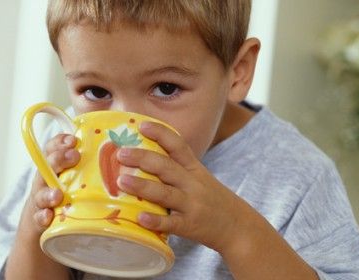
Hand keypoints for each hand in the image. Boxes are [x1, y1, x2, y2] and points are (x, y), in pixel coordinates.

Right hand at [6, 133, 78, 278]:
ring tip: (58, 195)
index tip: (73, 140)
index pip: (52, 149)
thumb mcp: (75, 178)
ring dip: (49, 193)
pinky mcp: (39, 220)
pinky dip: (42, 217)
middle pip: (47, 166)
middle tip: (74, 156)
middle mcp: (45, 181)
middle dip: (59, 159)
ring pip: (41, 193)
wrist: (43, 225)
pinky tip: (48, 216)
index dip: (60, 142)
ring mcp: (41, 200)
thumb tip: (119, 151)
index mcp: (53, 168)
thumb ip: (90, 166)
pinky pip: (38, 218)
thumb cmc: (66, 196)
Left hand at [115, 122, 238, 252]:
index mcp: (194, 169)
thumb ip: (176, 168)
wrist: (237, 226)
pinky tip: (140, 217)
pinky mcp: (190, 226)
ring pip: (166, 194)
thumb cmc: (211, 199)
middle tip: (121, 153)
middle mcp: (193, 184)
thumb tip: (141, 158)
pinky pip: (171, 223)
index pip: (178, 146)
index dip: (161, 134)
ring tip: (122, 181)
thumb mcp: (199, 178)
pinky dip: (156, 221)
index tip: (142, 126)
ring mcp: (192, 205)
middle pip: (167, 167)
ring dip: (143, 186)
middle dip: (143, 158)